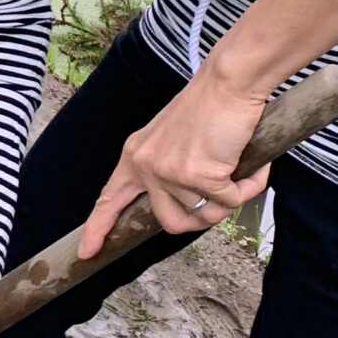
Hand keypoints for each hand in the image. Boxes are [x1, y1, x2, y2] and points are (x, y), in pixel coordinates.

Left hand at [77, 68, 270, 257]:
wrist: (227, 85)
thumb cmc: (207, 109)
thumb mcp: (170, 139)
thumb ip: (167, 170)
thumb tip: (185, 206)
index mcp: (135, 157)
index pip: (110, 199)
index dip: (98, 228)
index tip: (88, 252)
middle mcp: (147, 167)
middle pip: (171, 222)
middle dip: (200, 218)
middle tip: (220, 194)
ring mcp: (171, 173)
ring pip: (206, 213)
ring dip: (228, 197)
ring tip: (235, 167)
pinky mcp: (200, 175)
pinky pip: (231, 201)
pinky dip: (247, 187)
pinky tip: (249, 165)